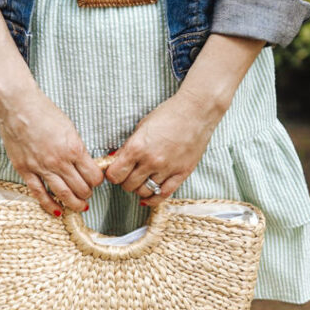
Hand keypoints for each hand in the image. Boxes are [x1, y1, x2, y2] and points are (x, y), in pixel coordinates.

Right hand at [0, 8, 102, 216]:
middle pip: (81, 188)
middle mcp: (59, 161)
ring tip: (79, 206)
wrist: (17, 106)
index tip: (96, 181)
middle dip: (88, 194)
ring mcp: (41, 167)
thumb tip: (87, 164)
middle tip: (88, 195)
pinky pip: (39, 194)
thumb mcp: (69, 128)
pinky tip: (57, 211)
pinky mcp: (25, 170)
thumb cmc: (44, 112)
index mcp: (73, 148)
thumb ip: (78, 148)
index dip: (98, 181)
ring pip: (63, 195)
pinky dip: (50, 205)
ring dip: (74, 204)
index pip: (93, 176)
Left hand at [104, 90, 226, 205]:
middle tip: (129, 174)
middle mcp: (151, 161)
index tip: (115, 171)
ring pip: (145, 192)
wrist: (196, 111)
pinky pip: (164, 195)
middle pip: (128, 185)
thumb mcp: (142, 127)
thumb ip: (129, 146)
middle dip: (125, 181)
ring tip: (141, 180)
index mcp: (137, 147)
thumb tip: (115, 161)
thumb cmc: (168, 114)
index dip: (113, 174)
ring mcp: (167, 169)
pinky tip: (150, 195)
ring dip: (140, 188)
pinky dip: (154, 198)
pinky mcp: (182, 173)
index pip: (115, 174)